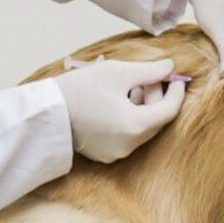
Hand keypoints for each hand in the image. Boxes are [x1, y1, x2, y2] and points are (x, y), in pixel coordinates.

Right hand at [54, 59, 185, 163]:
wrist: (47, 112)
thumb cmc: (80, 88)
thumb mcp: (117, 72)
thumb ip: (149, 71)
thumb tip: (170, 67)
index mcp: (135, 125)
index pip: (170, 110)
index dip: (176, 92)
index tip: (175, 77)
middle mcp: (129, 144)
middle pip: (157, 120)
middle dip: (158, 97)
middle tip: (150, 77)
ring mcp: (117, 153)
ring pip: (143, 128)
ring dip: (144, 107)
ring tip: (132, 87)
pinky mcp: (106, 155)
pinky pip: (129, 136)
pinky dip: (131, 119)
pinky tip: (120, 102)